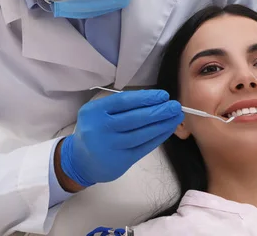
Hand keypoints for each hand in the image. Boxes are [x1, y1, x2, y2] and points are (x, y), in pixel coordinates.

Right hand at [58, 90, 183, 186]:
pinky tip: (167, 130)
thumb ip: (121, 106)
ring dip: (162, 125)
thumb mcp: (98, 113)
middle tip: (176, 106)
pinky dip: (158, 138)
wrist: (80, 161)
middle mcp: (99, 129)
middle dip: (159, 111)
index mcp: (94, 112)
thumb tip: (154, 100)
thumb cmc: (95, 130)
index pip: (124, 101)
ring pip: (141, 134)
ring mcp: (109, 147)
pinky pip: (143, 147)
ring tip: (176, 117)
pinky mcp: (120, 161)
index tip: (163, 95)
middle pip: (135, 118)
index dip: (146, 97)